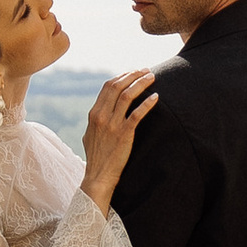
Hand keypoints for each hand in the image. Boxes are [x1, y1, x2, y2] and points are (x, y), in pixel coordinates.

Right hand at [83, 68, 159, 206]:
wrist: (98, 176)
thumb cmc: (96, 158)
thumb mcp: (90, 135)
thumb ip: (97, 121)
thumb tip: (103, 111)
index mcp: (94, 114)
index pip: (107, 87)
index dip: (122, 77)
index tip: (133, 73)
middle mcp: (101, 116)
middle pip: (117, 87)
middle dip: (132, 75)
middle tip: (145, 70)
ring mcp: (112, 125)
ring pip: (127, 96)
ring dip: (140, 84)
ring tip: (152, 78)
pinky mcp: (124, 134)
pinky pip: (137, 114)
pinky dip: (147, 103)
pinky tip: (156, 98)